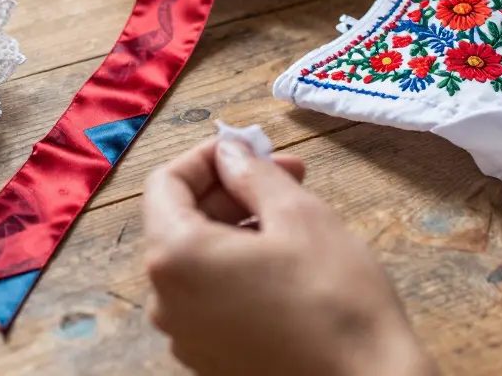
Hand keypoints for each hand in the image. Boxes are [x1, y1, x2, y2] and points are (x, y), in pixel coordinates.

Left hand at [142, 139, 433, 374]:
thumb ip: (252, 174)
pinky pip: (209, 295)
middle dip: (229, 190)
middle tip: (287, 173)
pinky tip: (284, 259)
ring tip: (293, 214)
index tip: (250, 147)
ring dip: (237, 226)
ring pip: (197, 259)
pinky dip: (236, 266)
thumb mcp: (299, 214)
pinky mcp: (210, 358)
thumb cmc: (335, 299)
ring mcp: (185, 335)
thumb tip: (230, 152)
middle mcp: (165, 300)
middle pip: (179, 221)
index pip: (165, 183)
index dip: (207, 156)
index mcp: (175, 257)